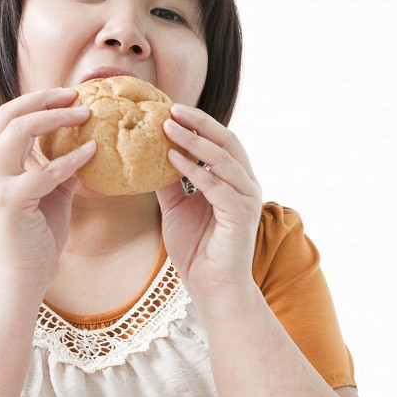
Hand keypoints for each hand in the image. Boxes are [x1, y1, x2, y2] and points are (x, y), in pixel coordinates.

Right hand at [0, 88, 94, 292]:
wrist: (16, 279)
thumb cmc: (32, 240)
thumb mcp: (45, 196)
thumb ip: (55, 170)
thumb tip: (83, 147)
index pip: (5, 118)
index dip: (34, 101)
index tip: (65, 95)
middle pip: (9, 115)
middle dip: (44, 99)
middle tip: (76, 94)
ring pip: (21, 131)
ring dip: (57, 118)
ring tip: (85, 113)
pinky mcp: (10, 201)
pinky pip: (46, 170)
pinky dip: (72, 158)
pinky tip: (92, 152)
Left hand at [156, 105, 262, 301]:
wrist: (212, 288)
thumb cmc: (197, 250)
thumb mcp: (175, 208)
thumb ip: (169, 182)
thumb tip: (149, 155)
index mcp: (234, 181)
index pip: (220, 142)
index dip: (198, 124)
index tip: (169, 109)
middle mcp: (246, 185)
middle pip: (227, 142)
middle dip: (200, 123)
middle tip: (171, 108)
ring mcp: (246, 199)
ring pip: (224, 159)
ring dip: (194, 141)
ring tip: (168, 127)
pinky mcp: (241, 215)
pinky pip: (217, 186)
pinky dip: (195, 170)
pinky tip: (172, 158)